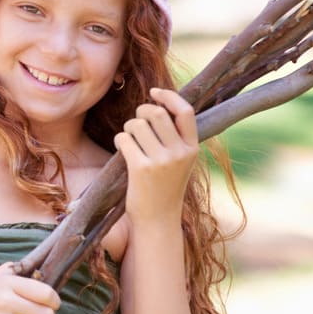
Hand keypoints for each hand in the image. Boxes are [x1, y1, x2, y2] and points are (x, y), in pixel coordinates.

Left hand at [114, 88, 198, 223]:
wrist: (158, 221)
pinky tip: (123, 150)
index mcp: (192, 148)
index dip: (168, 96)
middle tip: (137, 123)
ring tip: (130, 141)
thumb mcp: (180, 161)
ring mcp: (161, 161)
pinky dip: (120, 140)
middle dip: (141, 112)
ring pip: (136, 124)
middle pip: (156, 113)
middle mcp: (180, 153)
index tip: (154, 92)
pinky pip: (124, 139)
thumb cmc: (165, 187)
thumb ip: (174, 136)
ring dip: (128, 128)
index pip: (185, 111)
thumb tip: (157, 104)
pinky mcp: (141, 169)